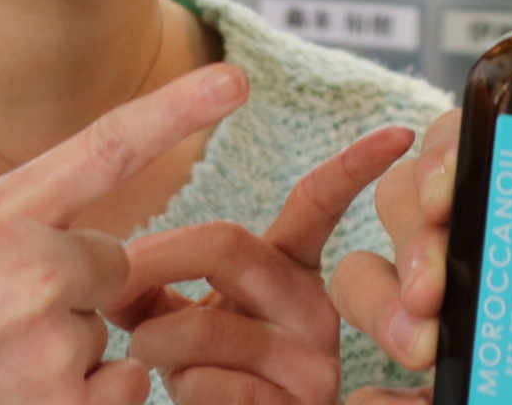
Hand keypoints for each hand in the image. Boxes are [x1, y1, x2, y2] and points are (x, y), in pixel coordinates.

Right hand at [0, 62, 249, 404]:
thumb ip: (17, 232)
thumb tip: (95, 241)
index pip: (103, 149)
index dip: (176, 110)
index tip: (236, 80)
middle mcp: (29, 271)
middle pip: (112, 262)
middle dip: (73, 291)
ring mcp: (52, 344)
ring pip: (110, 332)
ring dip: (69, 354)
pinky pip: (121, 386)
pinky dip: (83, 402)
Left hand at [108, 124, 415, 404]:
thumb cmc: (209, 375)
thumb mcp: (188, 317)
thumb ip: (154, 286)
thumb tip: (112, 270)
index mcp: (294, 269)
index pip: (319, 202)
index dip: (354, 164)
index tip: (400, 132)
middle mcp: (315, 306)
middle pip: (228, 244)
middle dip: (155, 259)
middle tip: (111, 284)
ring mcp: (312, 359)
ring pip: (205, 324)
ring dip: (153, 342)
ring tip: (149, 357)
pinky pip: (213, 383)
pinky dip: (182, 388)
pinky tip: (192, 394)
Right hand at [332, 106, 511, 404]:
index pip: (483, 154)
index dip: (446, 154)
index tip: (449, 193)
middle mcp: (504, 267)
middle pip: (412, 206)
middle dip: (407, 233)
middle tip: (433, 287)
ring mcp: (474, 332)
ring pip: (375, 280)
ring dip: (379, 301)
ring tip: (422, 347)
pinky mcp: (456, 397)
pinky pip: (382, 388)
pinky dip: (373, 394)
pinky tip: (389, 404)